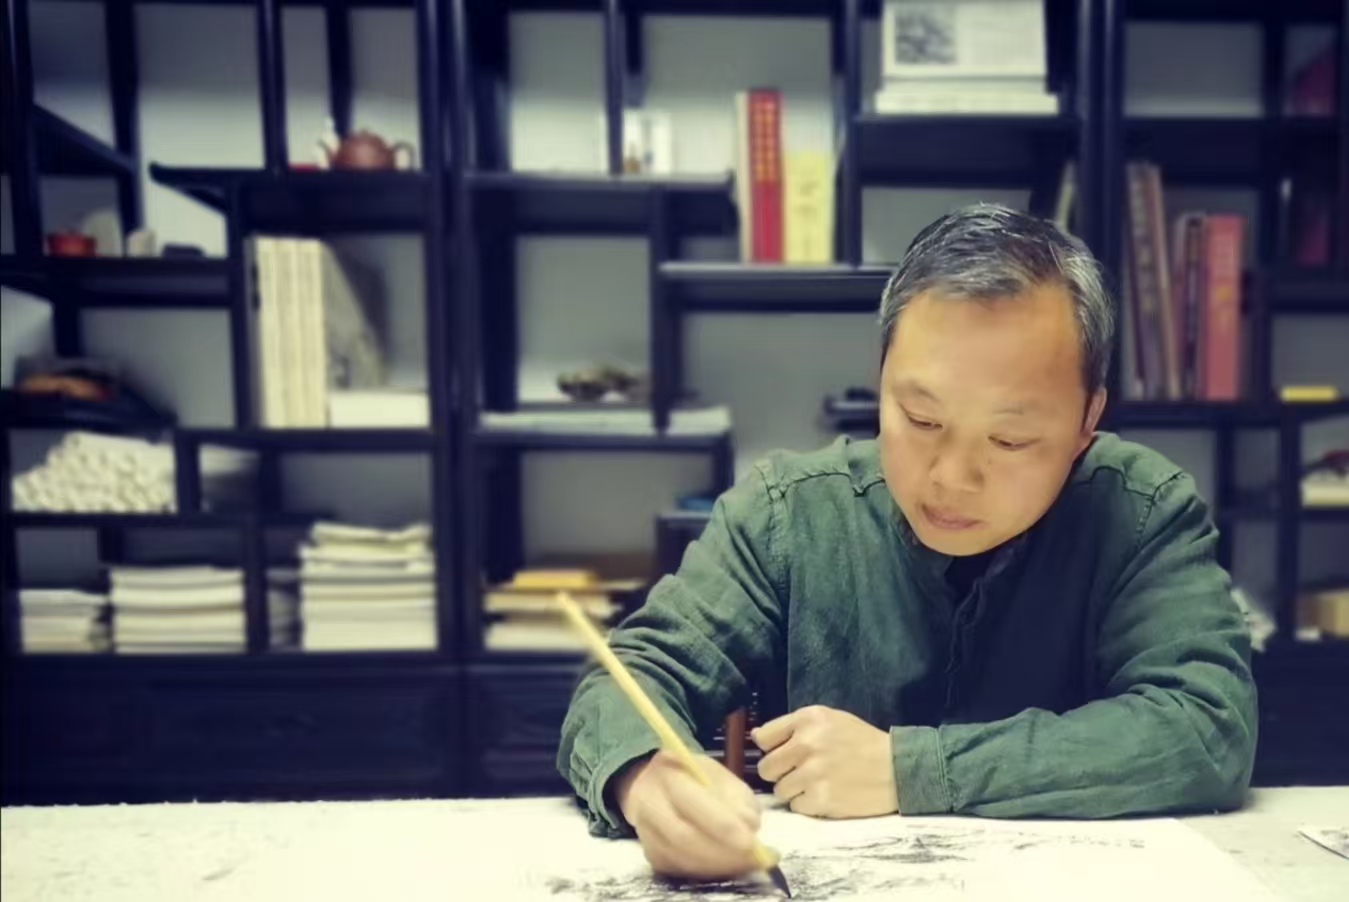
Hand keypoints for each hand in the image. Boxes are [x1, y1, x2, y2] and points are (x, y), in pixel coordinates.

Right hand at [614, 751, 762, 880]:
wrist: (655, 785)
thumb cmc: (694, 777)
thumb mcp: (720, 774)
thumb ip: (737, 796)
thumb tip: (750, 826)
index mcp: (668, 774)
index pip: (693, 803)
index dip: (722, 826)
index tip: (751, 842)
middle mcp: (649, 802)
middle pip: (683, 837)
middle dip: (722, 853)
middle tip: (754, 858)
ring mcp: (645, 831)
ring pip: (680, 858)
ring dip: (718, 865)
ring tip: (746, 862)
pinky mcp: (650, 853)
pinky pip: (679, 869)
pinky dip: (706, 871)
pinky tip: (727, 865)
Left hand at [752, 704, 897, 818]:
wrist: (897, 769)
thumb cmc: (861, 742)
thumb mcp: (829, 719)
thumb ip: (793, 725)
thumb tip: (756, 737)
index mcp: (808, 719)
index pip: (763, 738)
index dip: (772, 748)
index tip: (783, 753)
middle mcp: (807, 744)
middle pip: (766, 768)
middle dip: (780, 772)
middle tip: (801, 772)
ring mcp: (813, 773)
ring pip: (780, 790)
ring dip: (795, 790)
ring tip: (818, 783)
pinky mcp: (822, 799)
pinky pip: (796, 807)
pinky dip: (809, 805)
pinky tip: (827, 794)